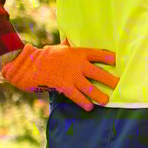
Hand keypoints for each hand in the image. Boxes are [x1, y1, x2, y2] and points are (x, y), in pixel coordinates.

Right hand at [0, 43, 119, 110]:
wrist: (28, 65)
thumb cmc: (44, 56)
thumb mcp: (58, 48)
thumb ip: (67, 46)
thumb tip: (69, 40)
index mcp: (78, 53)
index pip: (98, 54)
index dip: (109, 58)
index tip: (118, 61)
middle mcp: (78, 64)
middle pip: (100, 73)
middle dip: (111, 81)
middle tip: (119, 86)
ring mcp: (72, 76)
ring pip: (91, 88)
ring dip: (99, 96)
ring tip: (106, 101)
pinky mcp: (64, 86)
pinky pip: (78, 96)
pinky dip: (84, 102)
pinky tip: (90, 107)